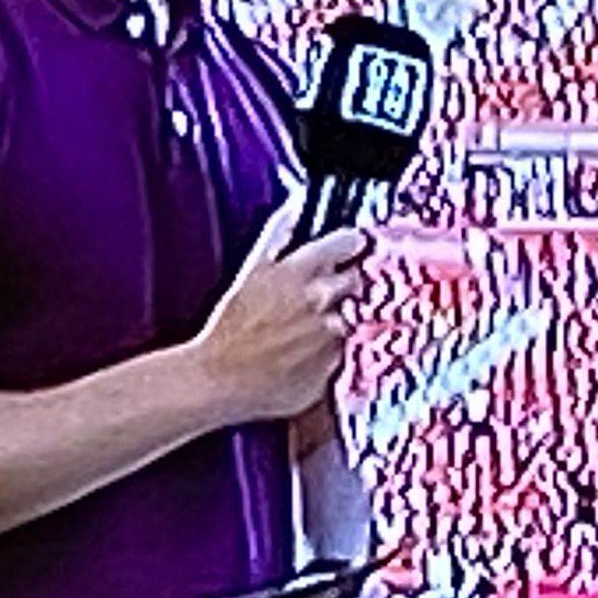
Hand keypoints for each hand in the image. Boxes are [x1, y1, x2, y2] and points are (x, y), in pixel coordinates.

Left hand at [194, 196, 373, 424]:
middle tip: (371, 276)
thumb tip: (347, 355)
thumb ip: (335, 366)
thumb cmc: (260, 392)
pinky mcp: (260, 269)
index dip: (375, 311)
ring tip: (357, 238)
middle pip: (354, 280)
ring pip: (327, 250)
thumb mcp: (313, 390)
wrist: (216, 380)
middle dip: (365, 278)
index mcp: (336, 332)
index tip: (381, 310)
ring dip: (346, 242)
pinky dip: (288, 217)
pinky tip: (298, 205)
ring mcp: (289, 281)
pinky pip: (277, 235)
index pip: (367, 315)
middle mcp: (319, 302)